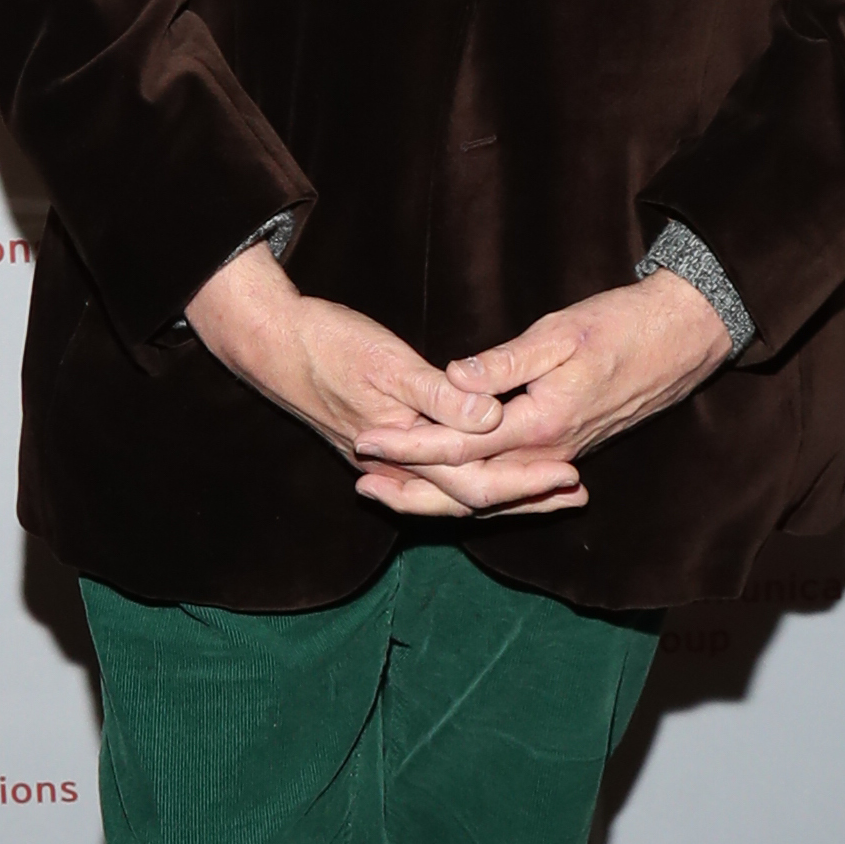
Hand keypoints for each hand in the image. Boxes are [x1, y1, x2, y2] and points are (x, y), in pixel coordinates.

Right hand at [183, 242, 581, 507]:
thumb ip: (437, 394)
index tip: (569, 475)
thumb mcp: (386, 362)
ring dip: (503, 491)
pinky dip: (471, 474)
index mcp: (403, 449)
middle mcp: (396, 467)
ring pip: (454, 491)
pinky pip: (438, 475)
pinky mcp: (383, 445)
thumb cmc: (327, 344)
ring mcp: (388, 460)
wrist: (270, 343)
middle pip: (470, 500)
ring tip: (550, 487)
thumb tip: (489, 418)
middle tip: (575, 492)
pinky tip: (492, 465)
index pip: (476, 486)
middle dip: (524, 498)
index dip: (525, 483)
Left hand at [351, 270, 731, 518]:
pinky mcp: (566, 452)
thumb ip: (505, 362)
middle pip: (468, 486)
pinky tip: (447, 488)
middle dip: (411, 487)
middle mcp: (550, 453)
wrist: (683, 339)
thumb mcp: (561, 332)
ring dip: (437, 496)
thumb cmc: (623, 325)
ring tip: (388, 491)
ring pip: (488, 494)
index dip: (408, 445)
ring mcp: (560, 457)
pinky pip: (510, 487)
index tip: (366, 439)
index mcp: (542, 423)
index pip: (459, 446)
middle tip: (361, 482)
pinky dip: (474, 492)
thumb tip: (454, 377)